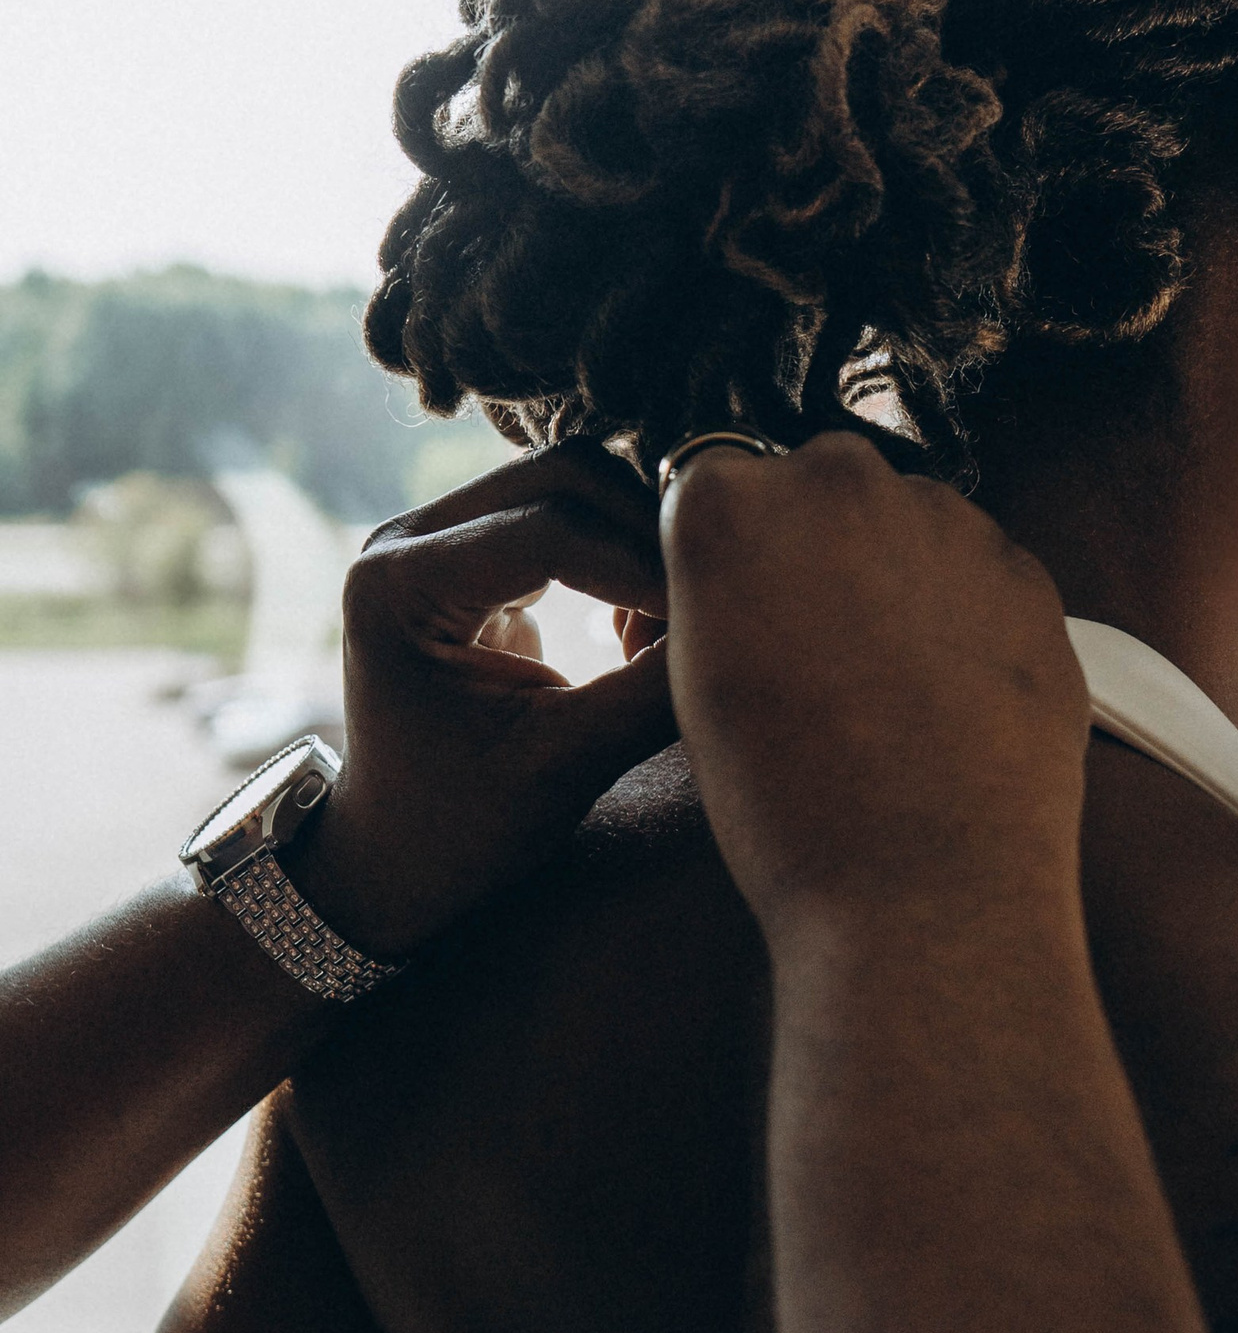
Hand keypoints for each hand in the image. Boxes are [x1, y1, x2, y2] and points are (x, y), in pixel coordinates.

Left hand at [290, 443, 677, 959]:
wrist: (401, 856)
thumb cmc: (465, 827)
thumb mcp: (564, 765)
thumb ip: (650, 692)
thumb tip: (744, 627)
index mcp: (398, 585)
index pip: (548, 531)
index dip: (642, 565)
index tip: (708, 622)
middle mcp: (409, 539)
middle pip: (564, 476)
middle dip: (649, 533)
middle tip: (707, 604)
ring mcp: (441, 536)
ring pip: (577, 484)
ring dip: (643, 538)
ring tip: (675, 621)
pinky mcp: (476, 551)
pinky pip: (572, 515)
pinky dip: (626, 555)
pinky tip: (644, 627)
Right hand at [658, 431, 1090, 951]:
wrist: (923, 884)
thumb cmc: (787, 807)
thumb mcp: (700, 681)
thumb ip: (724, 586)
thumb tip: (759, 566)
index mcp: (729, 504)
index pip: (719, 485)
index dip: (732, 553)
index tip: (745, 609)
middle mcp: (838, 481)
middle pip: (821, 487)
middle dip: (822, 546)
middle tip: (821, 648)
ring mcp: (944, 518)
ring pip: (911, 522)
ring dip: (901, 574)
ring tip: (894, 688)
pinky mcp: (1026, 567)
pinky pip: (983, 570)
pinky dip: (971, 614)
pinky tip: (955, 697)